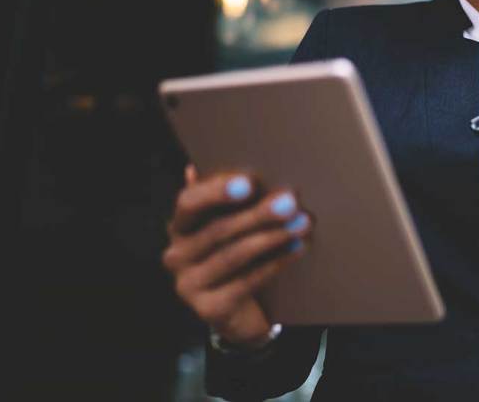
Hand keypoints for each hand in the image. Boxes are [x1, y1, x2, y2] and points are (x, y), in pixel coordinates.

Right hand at [162, 164, 311, 347]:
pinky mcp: (209, 309)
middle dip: (258, 214)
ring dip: (273, 236)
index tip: (249, 183)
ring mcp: (188, 285)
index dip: (216, 191)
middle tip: (290, 202)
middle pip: (217, 229)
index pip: (188, 202)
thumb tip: (206, 166)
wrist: (244, 312)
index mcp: (180, 226)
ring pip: (234, 255)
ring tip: (302, 223)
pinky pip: (247, 282)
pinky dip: (276, 262)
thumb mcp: (234, 223)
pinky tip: (298, 248)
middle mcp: (176, 255)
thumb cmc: (241, 255)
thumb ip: (230, 197)